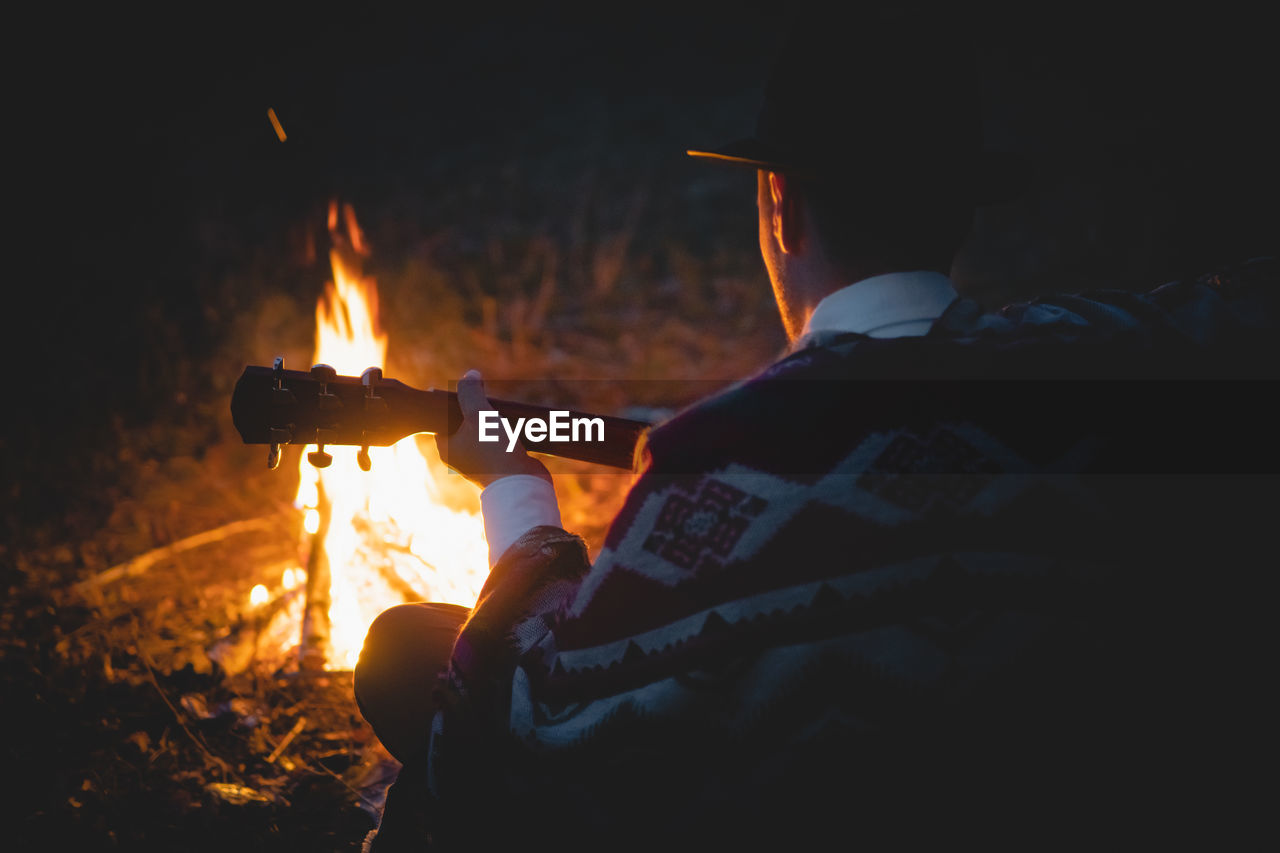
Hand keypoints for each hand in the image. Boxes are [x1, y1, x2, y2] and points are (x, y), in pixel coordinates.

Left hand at [434, 370, 551, 488]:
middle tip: (486, 395)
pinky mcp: (501, 462)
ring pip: (485, 431)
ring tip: (501, 407)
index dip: (452, 401)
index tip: (466, 390)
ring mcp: (482, 460)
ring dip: (494, 418)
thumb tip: (470, 374)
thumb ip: (470, 392)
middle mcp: (461, 455)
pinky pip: (501, 440)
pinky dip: (507, 430)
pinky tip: (516, 420)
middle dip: (478, 408)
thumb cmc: (494, 450)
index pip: (442, 417)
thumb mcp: (478, 415)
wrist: (521, 484)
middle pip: (465, 422)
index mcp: (446, 447)